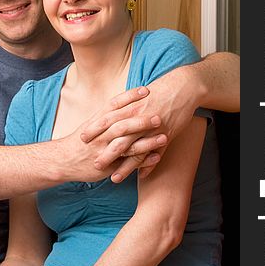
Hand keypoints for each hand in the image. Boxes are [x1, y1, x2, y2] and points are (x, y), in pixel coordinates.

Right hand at [68, 87, 166, 182]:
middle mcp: (101, 135)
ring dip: (147, 141)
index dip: (130, 97)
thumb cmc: (81, 140)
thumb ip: (108, 114)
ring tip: (164, 137)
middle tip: (159, 116)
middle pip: (122, 124)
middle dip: (141, 120)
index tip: (146, 90)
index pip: (114, 105)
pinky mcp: (108, 166)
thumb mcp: (91, 124)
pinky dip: (143, 161)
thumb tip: (126, 102)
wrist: (63, 160)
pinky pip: (128, 163)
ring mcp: (104, 150)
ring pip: (127, 145)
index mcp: (97, 121)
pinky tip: (157, 157)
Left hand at [81, 66, 198, 177]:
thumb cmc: (159, 90)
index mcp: (130, 107)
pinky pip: (156, 154)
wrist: (183, 87)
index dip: (94, 129)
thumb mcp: (138, 96)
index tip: (82, 138)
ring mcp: (153, 128)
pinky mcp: (167, 134)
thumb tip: (110, 113)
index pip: (107, 119)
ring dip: (125, 167)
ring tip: (114, 179)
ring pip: (136, 150)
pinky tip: (141, 177)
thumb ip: (125, 107)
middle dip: (106, 151)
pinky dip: (149, 165)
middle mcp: (139, 118)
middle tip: (93, 163)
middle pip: (119, 137)